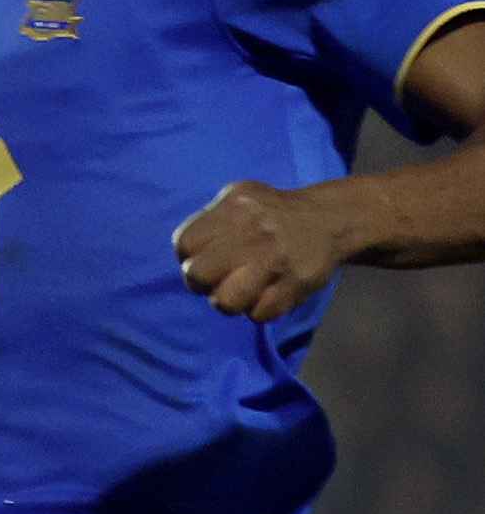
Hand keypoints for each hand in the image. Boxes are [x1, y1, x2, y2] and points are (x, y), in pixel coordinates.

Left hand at [174, 180, 349, 321]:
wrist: (329, 220)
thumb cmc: (271, 213)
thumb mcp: (239, 198)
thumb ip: (209, 221)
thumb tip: (185, 253)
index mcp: (236, 208)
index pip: (184, 244)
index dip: (188, 257)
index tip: (203, 258)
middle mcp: (255, 232)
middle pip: (197, 275)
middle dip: (201, 282)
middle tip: (218, 279)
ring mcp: (275, 261)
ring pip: (224, 302)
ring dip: (228, 301)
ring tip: (241, 290)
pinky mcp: (295, 284)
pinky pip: (257, 314)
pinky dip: (257, 310)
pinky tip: (266, 294)